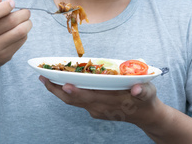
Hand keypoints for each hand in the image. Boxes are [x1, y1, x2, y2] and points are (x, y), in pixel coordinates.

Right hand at [0, 0, 31, 70]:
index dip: (5, 6)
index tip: (12, 3)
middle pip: (9, 22)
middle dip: (23, 14)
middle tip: (26, 12)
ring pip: (19, 32)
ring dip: (27, 23)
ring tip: (27, 20)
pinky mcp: (3, 57)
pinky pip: (21, 41)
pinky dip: (24, 33)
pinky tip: (20, 31)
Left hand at [39, 76, 159, 125]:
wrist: (146, 116)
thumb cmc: (146, 100)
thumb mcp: (148, 93)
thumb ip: (143, 91)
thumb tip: (137, 89)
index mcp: (110, 103)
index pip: (89, 98)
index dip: (77, 92)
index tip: (65, 85)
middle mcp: (98, 108)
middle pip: (73, 100)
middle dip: (57, 90)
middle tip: (43, 77)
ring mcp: (95, 109)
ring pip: (72, 101)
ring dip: (58, 90)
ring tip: (45, 77)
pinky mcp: (94, 108)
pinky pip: (77, 100)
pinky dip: (66, 91)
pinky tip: (60, 81)